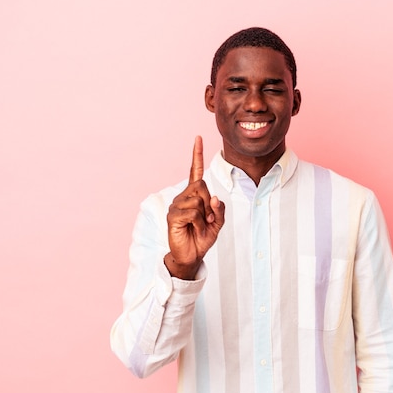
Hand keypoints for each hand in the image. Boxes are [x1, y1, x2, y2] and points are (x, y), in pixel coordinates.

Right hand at [165, 136, 224, 278]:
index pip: (195, 172)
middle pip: (201, 186)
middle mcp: (183, 196)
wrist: (192, 254)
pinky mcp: (173, 216)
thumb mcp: (218, 223)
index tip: (198, 138)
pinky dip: (198, 222)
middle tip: (208, 218)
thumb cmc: (202, 237)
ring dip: (205, 215)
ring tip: (200, 226)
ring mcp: (176, 205)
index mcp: (194, 195)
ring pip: (198, 200)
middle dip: (209, 203)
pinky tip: (193, 228)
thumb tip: (214, 197)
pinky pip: (192, 213)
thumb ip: (219, 209)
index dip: (197, 155)